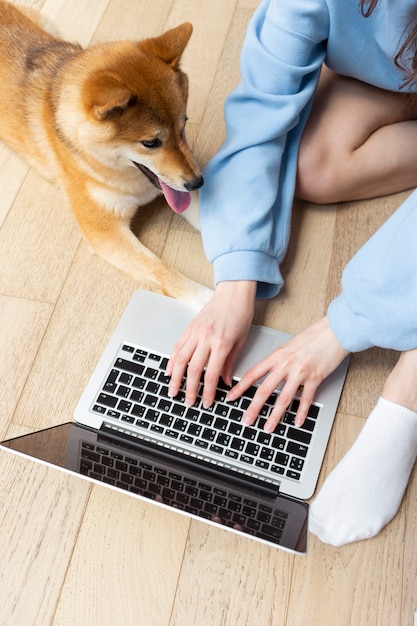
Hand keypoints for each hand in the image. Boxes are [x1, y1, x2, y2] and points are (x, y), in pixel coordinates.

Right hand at [166, 280, 256, 407]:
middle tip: (188, 402)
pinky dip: (171, 360)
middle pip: (192, 369)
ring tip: (172, 391)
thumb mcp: (241, 341)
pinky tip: (169, 371)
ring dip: (175, 378)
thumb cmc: (240, 314)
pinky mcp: (189, 327)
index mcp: (221, 343)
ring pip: (179, 359)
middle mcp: (205, 338)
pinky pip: (177, 346)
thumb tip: (225, 381)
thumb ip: (230, 363)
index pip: (211, 374)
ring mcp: (194, 332)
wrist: (233, 293)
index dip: (208, 392)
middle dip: (189, 389)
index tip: (207, 403)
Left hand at [227, 316, 348, 429]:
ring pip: (283, 398)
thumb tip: (268, 375)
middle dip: (253, 408)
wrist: (334, 330)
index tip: (231, 397)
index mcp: (277, 355)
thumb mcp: (289, 346)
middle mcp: (286, 364)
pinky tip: (297, 422)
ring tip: (268, 427)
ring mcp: (300, 372)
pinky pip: (306, 399)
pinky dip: (301, 412)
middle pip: (264, 390)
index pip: (253, 374)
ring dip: (275, 416)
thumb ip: (278, 361)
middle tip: (246, 420)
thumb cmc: (313, 337)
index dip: (240, 387)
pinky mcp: (315, 378)